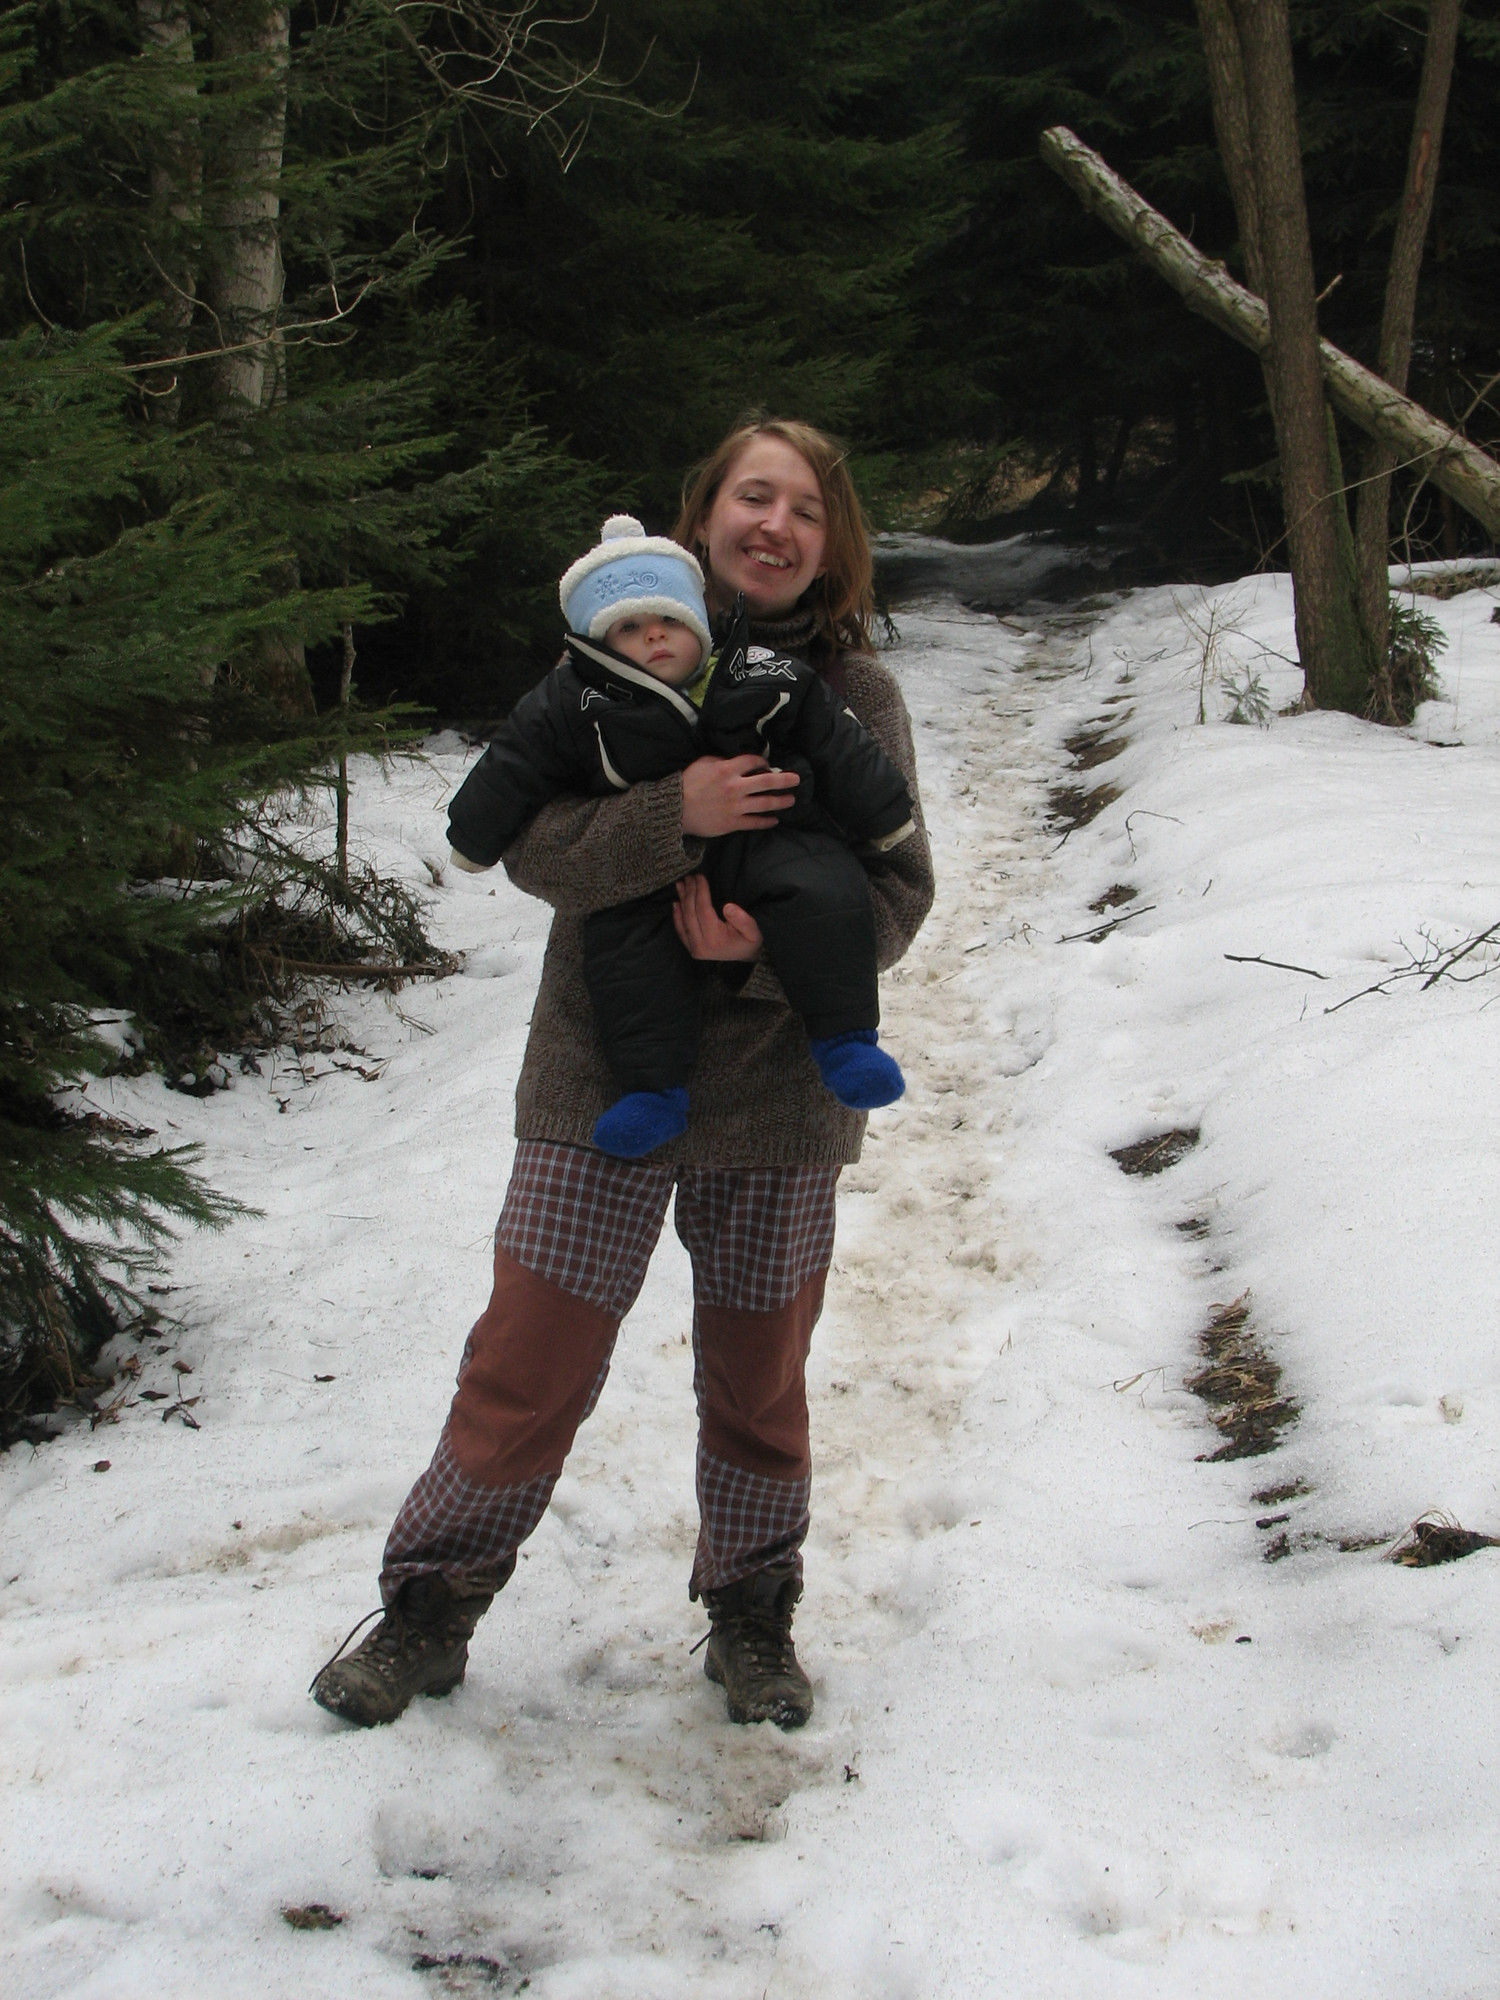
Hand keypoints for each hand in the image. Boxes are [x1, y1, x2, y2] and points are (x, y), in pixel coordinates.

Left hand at [673, 875, 762, 961]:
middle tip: (689, 877)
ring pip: (683, 920)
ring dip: (682, 900)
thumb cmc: (749, 942)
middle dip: (689, 892)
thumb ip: (743, 920)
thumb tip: (728, 907)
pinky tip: (676, 903)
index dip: (700, 891)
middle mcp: (701, 945)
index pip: (703, 910)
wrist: (744, 958)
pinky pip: (680, 930)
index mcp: (715, 939)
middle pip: (691, 914)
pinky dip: (677, 915)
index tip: (700, 877)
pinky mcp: (691, 948)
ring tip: (680, 884)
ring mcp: (694, 948)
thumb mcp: (754, 932)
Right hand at [681, 754, 797, 836]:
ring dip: (781, 802)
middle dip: (785, 780)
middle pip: (767, 782)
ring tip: (791, 800)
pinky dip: (766, 821)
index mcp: (727, 770)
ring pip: (765, 804)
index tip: (768, 765)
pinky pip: (754, 823)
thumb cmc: (687, 783)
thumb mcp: (704, 763)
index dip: (764, 762)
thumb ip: (723, 760)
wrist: (675, 809)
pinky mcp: (732, 823)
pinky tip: (774, 820)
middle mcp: (735, 787)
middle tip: (797, 780)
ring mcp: (735, 807)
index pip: (754, 762)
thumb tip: (739, 761)